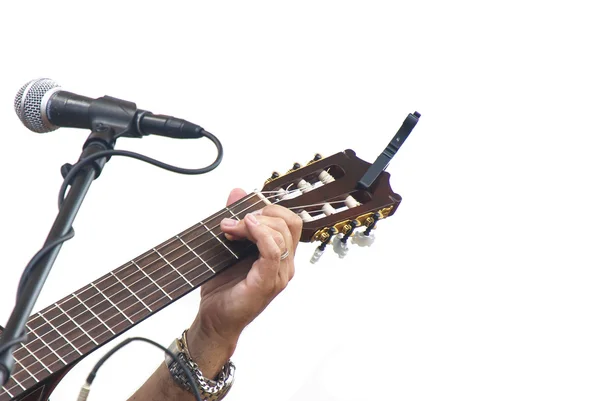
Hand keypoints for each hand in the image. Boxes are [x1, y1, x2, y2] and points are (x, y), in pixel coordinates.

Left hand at [186, 188, 301, 376]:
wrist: (214, 320)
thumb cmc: (223, 289)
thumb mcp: (227, 245)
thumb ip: (235, 218)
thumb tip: (238, 192)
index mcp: (281, 255)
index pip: (290, 220)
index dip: (268, 208)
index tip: (241, 212)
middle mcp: (285, 264)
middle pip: (289, 222)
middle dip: (262, 212)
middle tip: (234, 221)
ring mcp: (279, 274)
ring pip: (282, 233)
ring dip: (254, 223)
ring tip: (230, 228)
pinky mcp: (267, 283)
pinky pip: (273, 251)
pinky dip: (260, 234)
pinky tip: (244, 229)